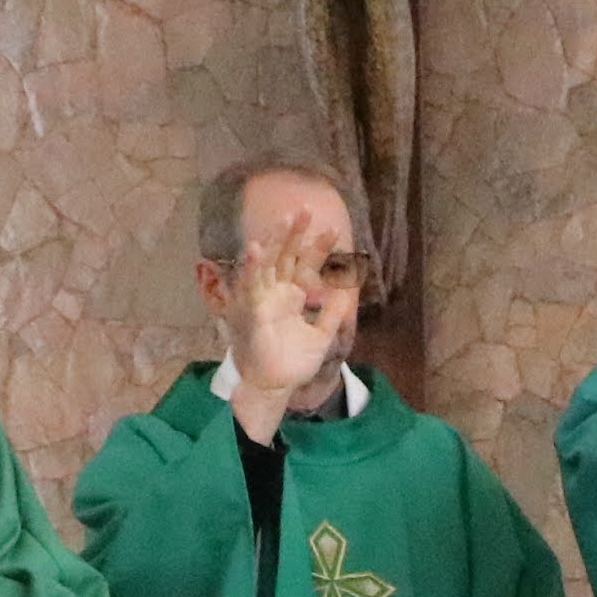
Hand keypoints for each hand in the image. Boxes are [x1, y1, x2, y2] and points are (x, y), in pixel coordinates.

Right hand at [213, 229, 340, 443]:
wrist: (274, 387)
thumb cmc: (292, 363)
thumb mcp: (321, 336)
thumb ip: (333, 313)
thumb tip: (347, 290)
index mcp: (291, 296)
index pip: (305, 264)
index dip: (319, 248)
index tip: (335, 229)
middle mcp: (275, 293)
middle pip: (284, 256)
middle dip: (295, 233)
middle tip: (306, 209)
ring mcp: (261, 300)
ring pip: (266, 264)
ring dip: (273, 242)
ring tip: (284, 220)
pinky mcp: (251, 312)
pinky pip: (249, 287)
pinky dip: (250, 268)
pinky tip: (254, 248)